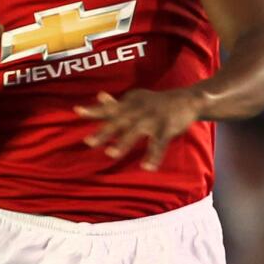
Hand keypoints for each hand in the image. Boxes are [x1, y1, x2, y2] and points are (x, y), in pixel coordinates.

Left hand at [74, 89, 203, 169]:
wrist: (186, 99)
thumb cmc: (155, 102)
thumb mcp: (136, 99)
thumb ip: (117, 103)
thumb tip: (98, 96)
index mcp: (130, 104)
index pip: (109, 108)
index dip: (93, 110)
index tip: (77, 111)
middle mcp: (139, 110)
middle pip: (118, 121)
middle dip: (103, 132)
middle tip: (88, 142)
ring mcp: (153, 119)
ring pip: (136, 131)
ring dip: (123, 142)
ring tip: (110, 153)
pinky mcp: (167, 128)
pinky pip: (159, 144)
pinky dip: (153, 156)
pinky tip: (147, 168)